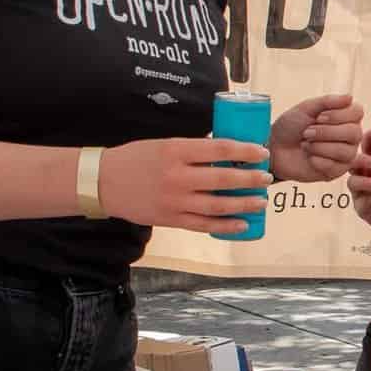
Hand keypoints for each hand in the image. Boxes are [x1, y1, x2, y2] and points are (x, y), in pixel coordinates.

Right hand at [98, 137, 271, 233]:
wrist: (103, 182)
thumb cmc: (135, 158)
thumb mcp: (164, 144)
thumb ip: (192, 149)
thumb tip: (225, 151)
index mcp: (176, 150)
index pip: (220, 149)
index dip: (245, 151)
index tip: (261, 153)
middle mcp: (177, 176)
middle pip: (224, 179)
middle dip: (251, 179)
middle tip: (267, 178)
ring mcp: (175, 200)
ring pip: (218, 205)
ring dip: (244, 204)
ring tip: (261, 201)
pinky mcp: (171, 219)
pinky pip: (204, 225)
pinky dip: (226, 226)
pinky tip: (242, 224)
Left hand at [271, 93, 362, 181]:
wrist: (274, 149)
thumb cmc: (290, 127)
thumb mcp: (306, 108)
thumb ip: (328, 101)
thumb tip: (349, 97)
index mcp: (344, 117)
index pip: (358, 112)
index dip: (339, 115)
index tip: (319, 117)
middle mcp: (349, 136)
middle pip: (354, 133)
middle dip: (327, 132)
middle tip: (307, 132)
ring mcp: (344, 155)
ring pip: (346, 152)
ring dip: (321, 147)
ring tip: (305, 145)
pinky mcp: (335, 172)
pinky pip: (335, 167)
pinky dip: (318, 160)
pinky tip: (309, 158)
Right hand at [348, 125, 370, 240]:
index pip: (370, 148)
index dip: (370, 138)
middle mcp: (367, 176)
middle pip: (357, 159)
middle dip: (363, 150)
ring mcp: (363, 191)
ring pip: (353, 176)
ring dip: (362, 170)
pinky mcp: (363, 206)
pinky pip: (359, 196)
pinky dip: (365, 188)